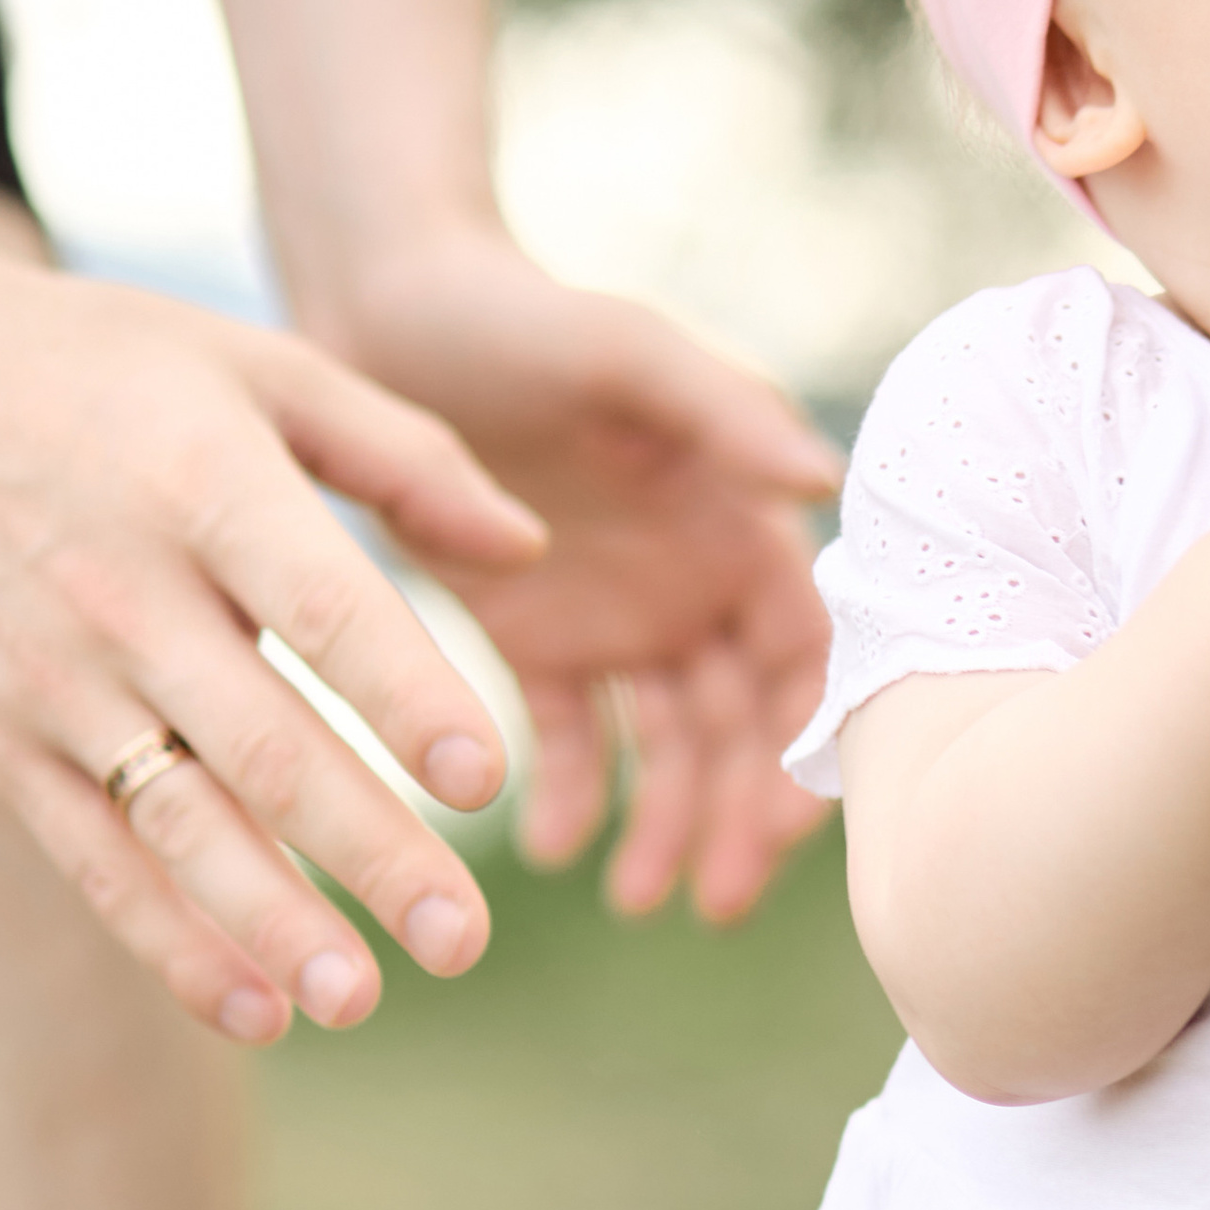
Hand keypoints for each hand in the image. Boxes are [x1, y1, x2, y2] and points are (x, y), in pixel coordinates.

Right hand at [0, 147, 555, 1044]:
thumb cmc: (105, 370)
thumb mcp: (256, 365)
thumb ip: (403, 452)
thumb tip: (531, 548)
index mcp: (202, 486)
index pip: (317, 606)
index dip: (402, 694)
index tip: (487, 779)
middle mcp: (124, 593)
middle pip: (262, 744)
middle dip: (368, 850)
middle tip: (463, 940)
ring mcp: (54, 679)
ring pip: (178, 822)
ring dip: (271, 922)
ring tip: (362, 999)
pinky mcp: (2, 740)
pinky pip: (95, 858)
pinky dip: (171, 941)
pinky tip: (256, 1011)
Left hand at [318, 227, 840, 921]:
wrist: (381, 308)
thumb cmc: (518, 317)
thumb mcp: (625, 353)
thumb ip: (723, 411)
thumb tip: (829, 476)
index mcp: (740, 522)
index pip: (808, 656)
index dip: (807, 741)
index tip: (780, 822)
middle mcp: (695, 582)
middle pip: (746, 726)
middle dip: (740, 815)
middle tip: (716, 900)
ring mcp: (619, 618)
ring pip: (666, 748)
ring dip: (664, 826)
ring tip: (633, 897)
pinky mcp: (536, 640)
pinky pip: (569, 738)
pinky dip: (570, 796)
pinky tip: (551, 849)